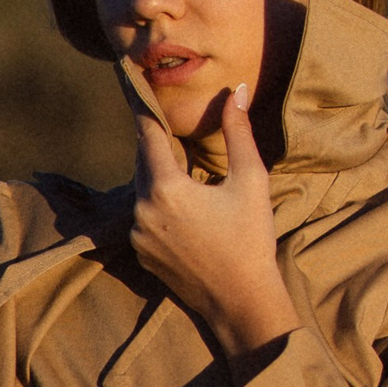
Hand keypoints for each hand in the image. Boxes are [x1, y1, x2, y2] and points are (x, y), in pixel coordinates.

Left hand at [123, 68, 297, 359]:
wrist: (241, 303)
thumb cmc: (251, 240)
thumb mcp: (250, 181)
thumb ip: (238, 132)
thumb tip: (237, 90)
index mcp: (166, 187)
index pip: (148, 134)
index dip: (145, 109)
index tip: (136, 83)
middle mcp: (142, 209)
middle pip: (142, 160)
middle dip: (155, 143)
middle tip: (163, 121)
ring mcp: (138, 234)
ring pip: (141, 189)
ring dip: (157, 174)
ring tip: (177, 163)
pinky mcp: (141, 254)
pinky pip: (143, 216)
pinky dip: (156, 203)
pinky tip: (180, 204)